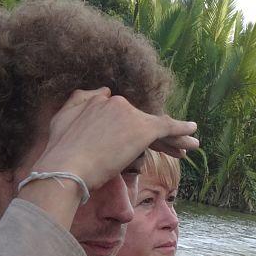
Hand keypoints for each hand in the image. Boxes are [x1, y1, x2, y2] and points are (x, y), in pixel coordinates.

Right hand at [31, 88, 198, 191]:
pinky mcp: (141, 128)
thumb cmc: (61, 150)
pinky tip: (194, 129)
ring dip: (174, 137)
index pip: (124, 117)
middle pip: (142, 122)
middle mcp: (116, 103)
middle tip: (175, 150)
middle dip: (157, 138)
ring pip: (156, 126)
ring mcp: (129, 114)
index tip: (140, 145)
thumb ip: (80, 102)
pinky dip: (182, 128)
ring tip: (191, 145)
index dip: (134, 133)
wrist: (67, 165)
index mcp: (99, 101)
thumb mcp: (63, 118)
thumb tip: (103, 91)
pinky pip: (167, 125)